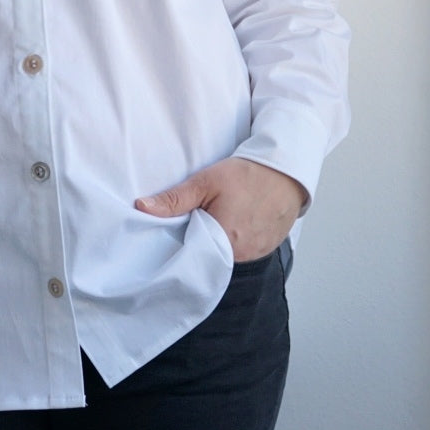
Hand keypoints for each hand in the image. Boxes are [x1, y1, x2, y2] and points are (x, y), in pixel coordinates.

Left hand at [136, 157, 304, 262]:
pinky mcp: (265, 249)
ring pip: (224, 255)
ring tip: (214, 219)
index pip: (189, 255)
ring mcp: (255, 254)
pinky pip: (242, 252)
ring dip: (216, 242)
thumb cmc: (247, 174)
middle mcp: (240, 255)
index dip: (179, 243)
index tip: (173, 232)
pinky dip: (234, 241)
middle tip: (195, 221)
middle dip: (197, 242)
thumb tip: (142, 208)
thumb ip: (174, 199)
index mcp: (223, 240)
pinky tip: (233, 223)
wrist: (286, 172)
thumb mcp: (206, 182)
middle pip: (206, 257)